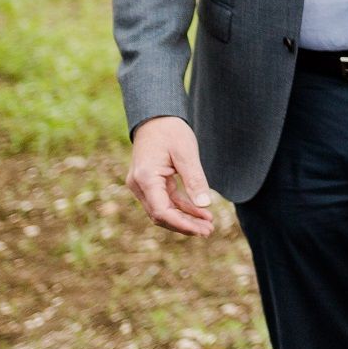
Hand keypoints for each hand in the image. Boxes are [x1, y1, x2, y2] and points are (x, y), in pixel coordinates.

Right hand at [126, 116, 214, 236]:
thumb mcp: (186, 153)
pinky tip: (200, 213)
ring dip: (184, 218)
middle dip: (185, 225)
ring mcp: (142, 185)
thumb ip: (194, 179)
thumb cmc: (170, 131)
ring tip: (208, 225)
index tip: (202, 229)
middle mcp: (138, 185)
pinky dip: (181, 207)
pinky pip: (165, 200)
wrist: (156, 116)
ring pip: (163, 210)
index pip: (161, 211)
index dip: (182, 224)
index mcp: (145, 178)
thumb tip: (205, 205)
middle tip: (209, 232)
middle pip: (161, 215)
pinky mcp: (149, 183)